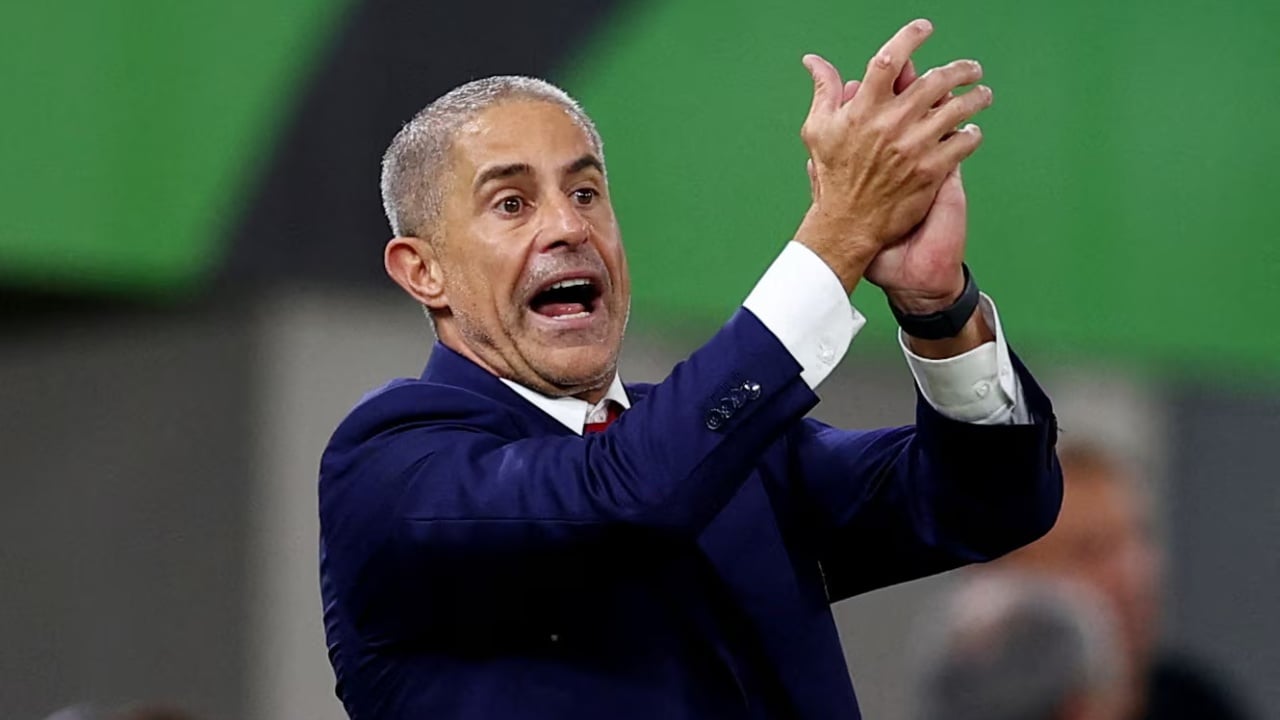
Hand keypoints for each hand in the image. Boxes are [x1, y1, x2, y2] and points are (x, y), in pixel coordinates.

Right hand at [795, 19, 990, 293]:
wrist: (848, 225)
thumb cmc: (833, 177)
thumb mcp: (818, 130)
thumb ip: (824, 91)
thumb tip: (814, 61)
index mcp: (863, 109)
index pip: (890, 61)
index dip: (909, 38)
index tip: (924, 29)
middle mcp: (890, 124)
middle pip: (935, 81)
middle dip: (960, 69)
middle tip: (971, 69)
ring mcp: (913, 148)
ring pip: (957, 110)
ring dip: (975, 98)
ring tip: (982, 96)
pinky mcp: (931, 171)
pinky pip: (962, 144)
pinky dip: (971, 134)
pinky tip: (972, 132)